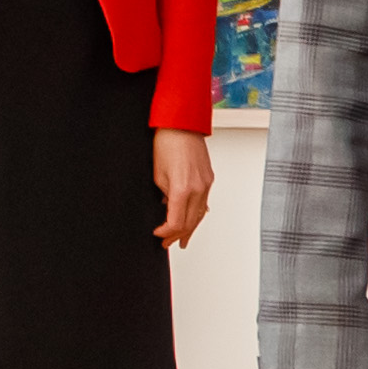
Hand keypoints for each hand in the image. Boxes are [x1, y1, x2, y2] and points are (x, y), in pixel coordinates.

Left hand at [155, 128, 217, 246]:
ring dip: (190, 229)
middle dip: (178, 235)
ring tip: (182, 239)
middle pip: (190, 223)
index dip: (166, 233)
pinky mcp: (209, 178)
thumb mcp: (158, 174)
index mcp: (183, 189)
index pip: (176, 222)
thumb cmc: (167, 143)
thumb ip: (165, 195)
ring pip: (200, 215)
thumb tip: (169, 206)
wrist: (182, 125)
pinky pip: (204, 203)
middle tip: (168, 243)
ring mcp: (206, 184)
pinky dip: (198, 215)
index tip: (158, 234)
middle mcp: (198, 189)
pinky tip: (193, 221)